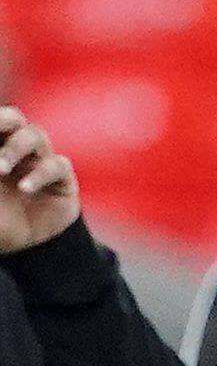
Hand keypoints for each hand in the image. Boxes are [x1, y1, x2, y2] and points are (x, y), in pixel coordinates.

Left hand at [0, 108, 80, 254]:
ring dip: (16, 147)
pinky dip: (40, 174)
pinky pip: (58, 166)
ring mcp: (40, 163)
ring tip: (0, 169)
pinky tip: (25, 189)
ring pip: (36, 135)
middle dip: (3, 120)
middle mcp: (17, 150)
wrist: (16, 247)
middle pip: (14, 118)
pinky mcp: (62, 182)